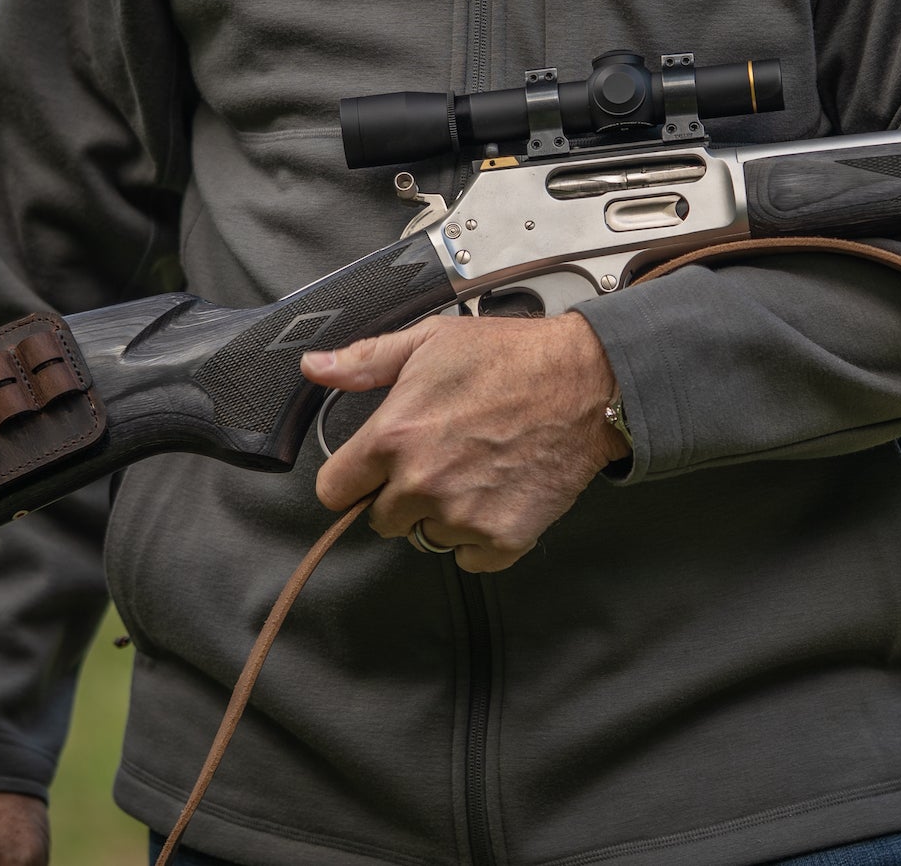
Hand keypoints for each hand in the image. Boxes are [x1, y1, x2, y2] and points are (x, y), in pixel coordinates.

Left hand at [301, 312, 629, 571]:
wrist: (586, 383)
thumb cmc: (510, 357)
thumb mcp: (430, 342)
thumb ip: (365, 361)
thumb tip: (314, 367)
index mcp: (393, 437)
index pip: (334, 491)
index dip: (351, 479)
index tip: (370, 472)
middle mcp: (422, 484)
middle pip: (381, 520)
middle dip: (401, 495)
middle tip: (438, 462)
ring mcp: (463, 516)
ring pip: (426, 538)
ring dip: (442, 517)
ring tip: (474, 474)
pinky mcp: (503, 538)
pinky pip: (469, 558)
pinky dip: (480, 537)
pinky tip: (497, 497)